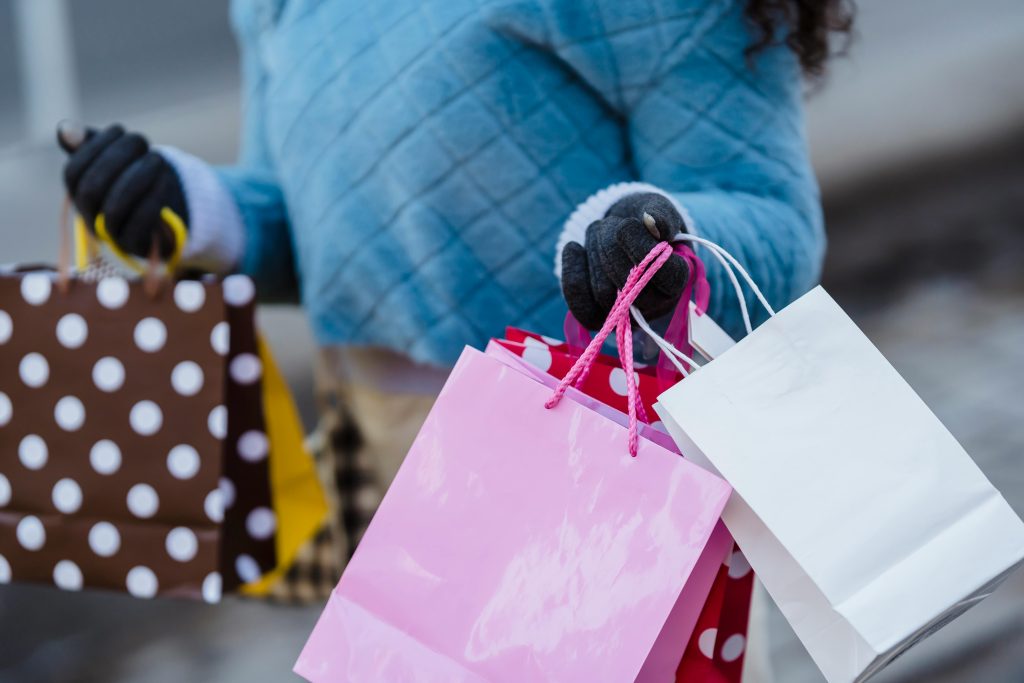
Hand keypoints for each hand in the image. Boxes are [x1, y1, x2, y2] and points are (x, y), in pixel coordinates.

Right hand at [58, 122, 187, 259]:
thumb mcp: (112, 159)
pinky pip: (139, 224)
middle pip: (91, 189)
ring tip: (158, 158)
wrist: (164, 219)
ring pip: (114, 208)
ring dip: (138, 177)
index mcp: (77, 194)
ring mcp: (111, 235)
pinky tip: (164, 180)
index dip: (94, 147)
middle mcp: (88, 217)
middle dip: (117, 158)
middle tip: (142, 140)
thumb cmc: (133, 181)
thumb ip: (89, 143)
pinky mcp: (136, 245)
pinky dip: (152, 198)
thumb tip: (66, 128)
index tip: (119, 130)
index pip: (73, 172)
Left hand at [561, 192, 688, 328]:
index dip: (642, 251)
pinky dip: (573, 275)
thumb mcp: (655, 208)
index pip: (667, 275)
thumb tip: (653, 221)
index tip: (626, 225)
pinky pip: (582, 308)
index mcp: (679, 277)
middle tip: (610, 223)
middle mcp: (656, 303)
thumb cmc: (643, 221)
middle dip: (612, 248)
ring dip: (594, 254)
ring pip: (603, 293)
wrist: (622, 232)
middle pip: (630, 287)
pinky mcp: (600, 317)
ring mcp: (627, 314)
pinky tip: (573, 247)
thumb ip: (661, 213)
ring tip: (599, 230)